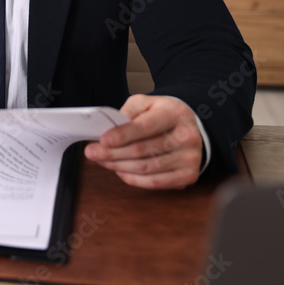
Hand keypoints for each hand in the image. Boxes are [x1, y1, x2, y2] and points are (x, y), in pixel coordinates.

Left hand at [83, 94, 202, 189]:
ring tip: (102, 161)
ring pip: (146, 168)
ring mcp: (190, 159)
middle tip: (92, 152)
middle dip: (112, 153)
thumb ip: (129, 111)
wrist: (191, 128)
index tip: (102, 140)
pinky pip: (154, 182)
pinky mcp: (188, 175)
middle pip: (142, 150)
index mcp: (176, 114)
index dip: (122, 135)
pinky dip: (133, 179)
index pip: (145, 127)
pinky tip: (120, 171)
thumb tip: (111, 128)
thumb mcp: (148, 102)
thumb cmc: (164, 115)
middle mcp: (187, 137)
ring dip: (118, 166)